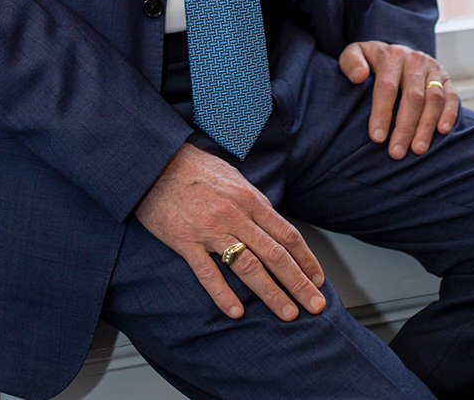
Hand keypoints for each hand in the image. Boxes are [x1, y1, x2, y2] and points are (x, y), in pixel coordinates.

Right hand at [135, 141, 326, 321]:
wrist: (155, 161)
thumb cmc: (194, 168)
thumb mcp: (232, 178)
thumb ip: (253, 202)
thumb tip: (271, 222)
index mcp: (248, 199)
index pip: (286, 234)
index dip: (306, 259)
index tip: (318, 278)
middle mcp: (234, 215)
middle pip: (274, 254)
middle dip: (298, 282)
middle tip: (315, 304)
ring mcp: (210, 230)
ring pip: (248, 266)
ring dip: (271, 292)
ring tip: (288, 313)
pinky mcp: (185, 241)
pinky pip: (207, 272)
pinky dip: (223, 294)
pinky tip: (236, 312)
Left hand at [338, 40, 458, 158]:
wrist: (395, 50)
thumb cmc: (371, 60)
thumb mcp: (355, 53)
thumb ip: (350, 62)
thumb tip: (359, 76)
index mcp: (390, 55)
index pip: (387, 86)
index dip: (382, 113)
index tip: (377, 138)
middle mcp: (414, 60)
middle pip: (412, 96)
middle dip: (405, 127)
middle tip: (396, 152)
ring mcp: (432, 68)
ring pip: (433, 98)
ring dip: (426, 126)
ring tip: (417, 149)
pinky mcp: (445, 77)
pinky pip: (451, 96)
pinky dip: (449, 114)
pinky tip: (442, 131)